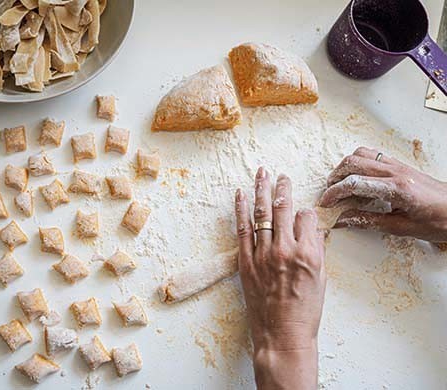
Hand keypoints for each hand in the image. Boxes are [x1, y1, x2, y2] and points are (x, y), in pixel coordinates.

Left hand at [235, 168, 325, 389]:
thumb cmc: (305, 312)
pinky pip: (242, 230)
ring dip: (262, 190)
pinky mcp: (246, 262)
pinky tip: (240, 194)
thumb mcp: (322, 280)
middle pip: (284, 209)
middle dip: (284, 188)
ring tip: (262, 173)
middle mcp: (286, 250)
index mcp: (309, 254)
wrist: (282, 335)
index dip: (306, 213)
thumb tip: (312, 230)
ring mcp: (263, 255)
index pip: (307, 217)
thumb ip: (317, 251)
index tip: (304, 214)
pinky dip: (240, 210)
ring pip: (262, 214)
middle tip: (282, 176)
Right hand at [320, 147, 446, 242]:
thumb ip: (368, 221)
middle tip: (329, 194)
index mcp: (396, 189)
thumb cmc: (438, 221)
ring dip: (345, 167)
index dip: (334, 193)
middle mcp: (396, 172)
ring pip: (361, 154)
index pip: (354, 183)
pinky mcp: (400, 164)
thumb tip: (343, 220)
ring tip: (340, 183)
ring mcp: (398, 165)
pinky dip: (358, 162)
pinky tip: (357, 177)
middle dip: (335, 178)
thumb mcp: (401, 228)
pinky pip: (373, 154)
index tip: (326, 203)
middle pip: (353, 163)